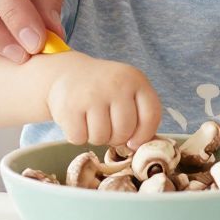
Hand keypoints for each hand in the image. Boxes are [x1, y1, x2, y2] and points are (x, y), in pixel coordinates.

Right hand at [44, 50, 163, 147]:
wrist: (68, 72)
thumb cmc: (103, 89)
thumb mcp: (126, 90)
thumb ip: (139, 113)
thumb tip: (137, 147)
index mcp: (135, 79)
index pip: (151, 116)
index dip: (144, 135)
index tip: (133, 142)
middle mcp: (115, 84)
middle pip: (125, 131)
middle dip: (116, 138)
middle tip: (108, 127)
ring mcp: (92, 94)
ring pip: (102, 138)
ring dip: (96, 137)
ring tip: (92, 122)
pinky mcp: (70, 106)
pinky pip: (80, 138)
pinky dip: (78, 136)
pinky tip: (78, 120)